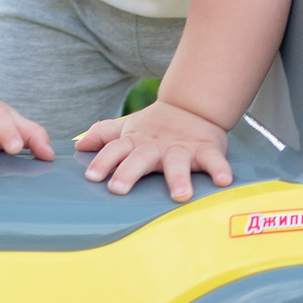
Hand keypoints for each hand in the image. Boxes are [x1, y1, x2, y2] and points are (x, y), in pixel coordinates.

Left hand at [76, 100, 232, 201]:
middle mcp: (155, 146)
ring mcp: (181, 148)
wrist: (192, 107)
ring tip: (180, 195)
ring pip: (178, 163)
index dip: (103, 161)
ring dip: (179, 178)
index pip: (115, 150)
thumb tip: (78, 145)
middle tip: (118, 188)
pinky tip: (224, 181)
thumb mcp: (128, 128)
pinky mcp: (205, 149)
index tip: (92, 177)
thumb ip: (104, 135)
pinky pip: (213, 160)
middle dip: (129, 172)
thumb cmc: (154, 127)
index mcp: (135, 142)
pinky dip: (219, 169)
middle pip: (140, 158)